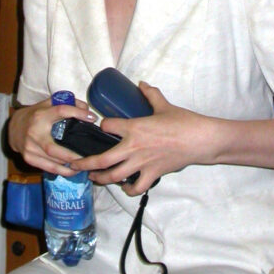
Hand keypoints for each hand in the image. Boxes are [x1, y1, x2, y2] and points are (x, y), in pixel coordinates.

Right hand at [7, 97, 97, 175]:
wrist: (13, 127)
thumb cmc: (36, 115)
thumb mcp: (49, 104)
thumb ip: (68, 103)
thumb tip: (87, 110)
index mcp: (41, 115)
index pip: (61, 111)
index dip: (77, 113)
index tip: (92, 118)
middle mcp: (34, 132)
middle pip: (54, 148)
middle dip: (72, 155)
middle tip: (88, 157)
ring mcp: (30, 147)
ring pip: (52, 161)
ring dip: (69, 166)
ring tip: (84, 165)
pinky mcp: (29, 158)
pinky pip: (48, 167)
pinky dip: (61, 171)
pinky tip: (72, 171)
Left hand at [70, 82, 210, 194]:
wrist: (199, 140)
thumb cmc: (182, 121)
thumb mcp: (164, 105)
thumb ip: (150, 95)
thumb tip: (141, 84)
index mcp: (134, 127)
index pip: (107, 126)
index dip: (102, 125)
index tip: (101, 126)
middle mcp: (133, 147)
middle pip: (102, 159)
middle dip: (85, 163)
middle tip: (74, 164)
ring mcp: (141, 163)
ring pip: (114, 176)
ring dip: (101, 178)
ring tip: (93, 178)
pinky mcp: (152, 174)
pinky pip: (136, 187)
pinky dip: (128, 189)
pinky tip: (125, 186)